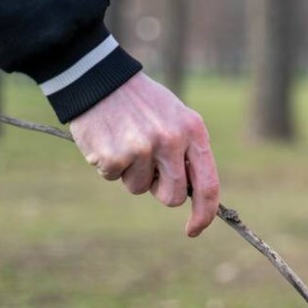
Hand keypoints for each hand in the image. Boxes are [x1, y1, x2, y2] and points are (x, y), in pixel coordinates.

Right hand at [68, 72, 219, 237]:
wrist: (99, 78)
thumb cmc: (143, 103)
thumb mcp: (177, 119)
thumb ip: (189, 153)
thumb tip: (197, 196)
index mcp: (194, 132)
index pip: (209, 185)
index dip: (204, 214)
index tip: (195, 229)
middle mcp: (171, 141)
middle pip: (173, 197)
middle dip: (160, 192)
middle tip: (149, 168)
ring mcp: (142, 148)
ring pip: (139, 189)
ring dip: (131, 173)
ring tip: (126, 141)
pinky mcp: (113, 155)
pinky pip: (113, 178)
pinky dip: (109, 165)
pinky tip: (108, 139)